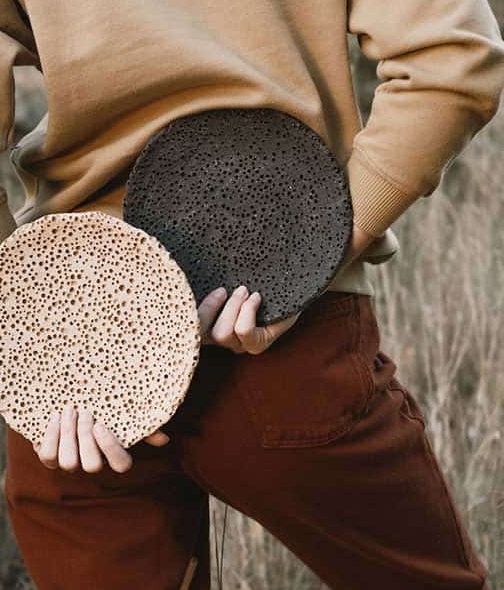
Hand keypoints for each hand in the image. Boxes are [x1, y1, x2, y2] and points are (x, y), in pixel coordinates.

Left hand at [34, 404, 168, 472]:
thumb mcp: (122, 414)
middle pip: (91, 465)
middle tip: (85, 412)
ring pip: (68, 463)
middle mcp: (91, 462)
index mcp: (113, 454)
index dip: (111, 449)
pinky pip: (47, 456)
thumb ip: (142, 426)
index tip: (101, 425)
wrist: (70, 400)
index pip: (121, 465)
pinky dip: (51, 436)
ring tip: (69, 411)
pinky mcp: (49, 456)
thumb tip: (162, 439)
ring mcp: (70, 461)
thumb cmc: (102, 408)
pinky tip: (55, 417)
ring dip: (68, 435)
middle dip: (86, 438)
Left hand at [196, 221, 379, 354]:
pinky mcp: (214, 317)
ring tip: (234, 287)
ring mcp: (229, 328)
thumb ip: (363, 249)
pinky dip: (207, 309)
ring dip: (219, 309)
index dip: (245, 322)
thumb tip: (388, 248)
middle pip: (225, 340)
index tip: (256, 293)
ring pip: (212, 334)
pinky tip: (220, 290)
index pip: (250, 342)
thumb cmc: (307, 253)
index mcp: (273, 328)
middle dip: (231, 313)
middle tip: (244, 287)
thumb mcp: (329, 251)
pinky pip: (202, 326)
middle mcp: (250, 334)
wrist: (285, 250)